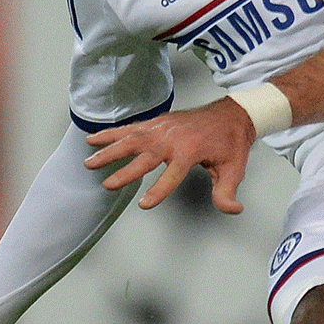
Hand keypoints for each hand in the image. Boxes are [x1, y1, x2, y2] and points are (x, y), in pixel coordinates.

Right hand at [84, 97, 254, 212]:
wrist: (232, 114)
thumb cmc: (231, 143)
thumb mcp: (234, 170)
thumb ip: (227, 192)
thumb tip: (232, 210)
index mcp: (190, 151)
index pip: (171, 175)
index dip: (158, 190)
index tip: (143, 204)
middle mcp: (172, 139)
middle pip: (144, 157)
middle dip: (125, 172)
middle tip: (107, 185)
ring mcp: (162, 129)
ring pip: (130, 140)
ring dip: (109, 150)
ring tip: (89, 162)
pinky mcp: (156, 122)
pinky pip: (129, 128)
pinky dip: (110, 133)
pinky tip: (92, 139)